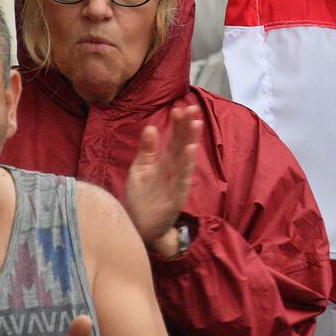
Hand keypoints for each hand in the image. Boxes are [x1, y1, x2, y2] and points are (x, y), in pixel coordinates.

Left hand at [124, 105, 201, 256]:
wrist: (140, 227)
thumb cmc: (141, 198)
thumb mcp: (139, 170)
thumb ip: (146, 150)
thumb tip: (150, 126)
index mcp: (165, 161)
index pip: (173, 138)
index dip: (176, 124)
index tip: (178, 108)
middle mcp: (174, 168)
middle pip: (182, 143)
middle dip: (188, 127)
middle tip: (193, 108)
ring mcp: (177, 181)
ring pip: (186, 157)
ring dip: (191, 140)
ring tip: (195, 124)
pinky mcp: (177, 194)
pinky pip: (183, 176)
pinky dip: (186, 163)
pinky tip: (189, 149)